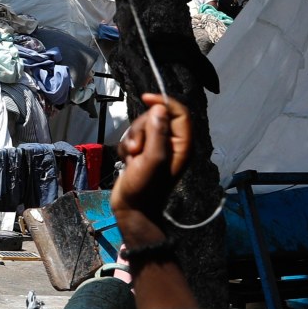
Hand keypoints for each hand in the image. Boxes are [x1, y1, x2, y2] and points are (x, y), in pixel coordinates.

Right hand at [111, 93, 192, 238]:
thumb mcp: (153, 159)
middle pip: (155, 118)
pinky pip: (131, 138)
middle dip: (141, 128)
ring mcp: (155, 148)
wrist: (132, 209)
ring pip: (140, 128)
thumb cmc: (146, 187)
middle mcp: (170, 144)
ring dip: (131, 139)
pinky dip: (125, 147)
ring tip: (131, 157)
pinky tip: (127, 161)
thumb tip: (159, 108)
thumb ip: (157, 133)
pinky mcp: (141, 153)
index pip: (179, 113)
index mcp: (181, 144)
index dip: (164, 102)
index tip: (146, 98)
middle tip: (137, 148)